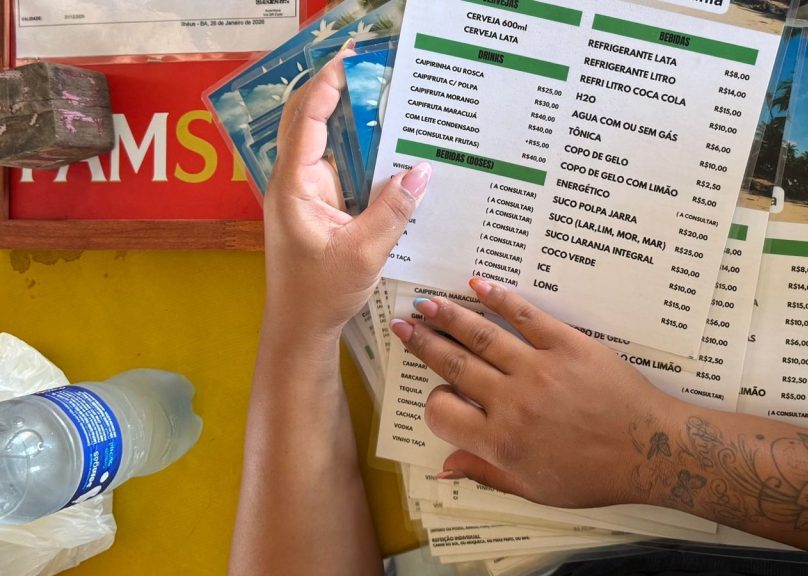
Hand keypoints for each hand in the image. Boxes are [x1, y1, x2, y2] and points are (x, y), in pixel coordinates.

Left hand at [263, 44, 431, 340]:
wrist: (300, 328)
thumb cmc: (321, 294)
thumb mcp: (365, 253)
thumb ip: (393, 210)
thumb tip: (422, 171)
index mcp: (293, 187)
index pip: (306, 122)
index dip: (326, 88)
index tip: (349, 62)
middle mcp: (293, 182)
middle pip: (306, 121)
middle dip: (332, 91)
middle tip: (369, 71)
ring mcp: (304, 193)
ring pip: (322, 142)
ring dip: (346, 120)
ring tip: (381, 98)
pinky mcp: (317, 206)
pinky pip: (337, 167)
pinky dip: (356, 151)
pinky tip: (383, 145)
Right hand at [389, 279, 664, 507]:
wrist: (651, 450)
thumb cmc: (595, 476)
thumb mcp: (536, 489)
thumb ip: (487, 472)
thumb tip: (445, 466)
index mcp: (502, 441)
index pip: (443, 413)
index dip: (434, 404)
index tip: (439, 396)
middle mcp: (513, 401)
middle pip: (455, 365)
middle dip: (424, 343)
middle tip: (403, 322)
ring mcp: (540, 369)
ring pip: (482, 336)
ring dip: (450, 317)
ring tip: (427, 302)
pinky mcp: (568, 345)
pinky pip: (527, 316)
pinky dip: (500, 299)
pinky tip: (479, 286)